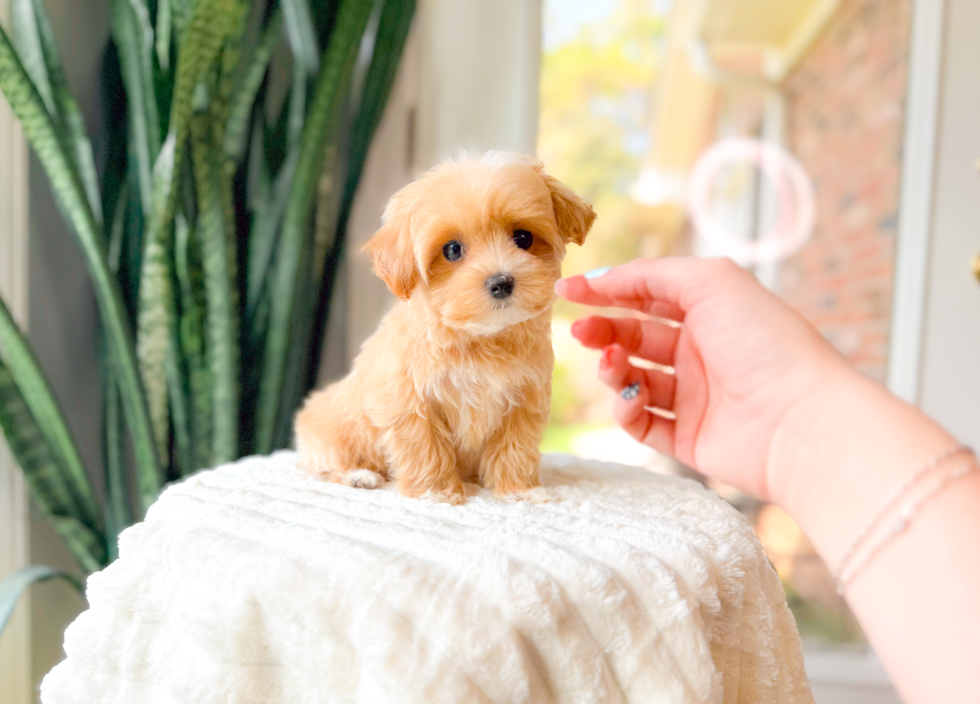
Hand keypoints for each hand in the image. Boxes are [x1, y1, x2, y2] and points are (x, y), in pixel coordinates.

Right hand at [556, 257, 854, 502]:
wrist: (800, 422)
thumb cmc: (765, 343)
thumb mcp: (710, 282)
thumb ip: (652, 273)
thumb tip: (603, 278)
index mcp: (712, 312)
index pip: (648, 294)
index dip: (607, 290)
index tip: (566, 290)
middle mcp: (703, 352)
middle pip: (635, 337)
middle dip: (603, 331)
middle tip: (579, 332)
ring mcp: (696, 397)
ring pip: (633, 379)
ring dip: (613, 370)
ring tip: (613, 365)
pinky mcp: (689, 438)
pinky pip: (642, 423)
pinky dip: (627, 410)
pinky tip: (632, 399)